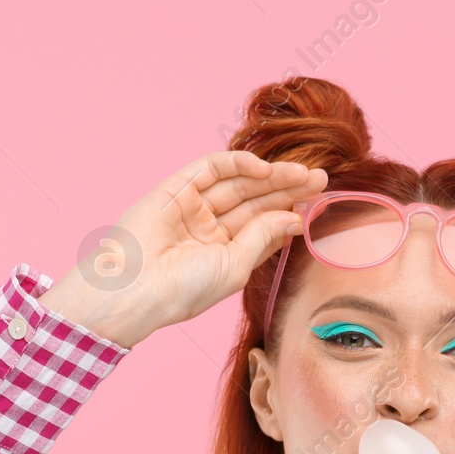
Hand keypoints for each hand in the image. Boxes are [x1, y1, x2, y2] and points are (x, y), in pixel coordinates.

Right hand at [41, 150, 327, 347]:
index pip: (263, 226)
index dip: (289, 212)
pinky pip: (211, 169)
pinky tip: (265, 169)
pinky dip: (238, 164)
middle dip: (287, 190)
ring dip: (270, 176)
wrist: (135, 287)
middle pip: (255, 201)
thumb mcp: (235, 267)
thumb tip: (294, 217)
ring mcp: (192, 206)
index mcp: (222, 254)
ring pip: (238, 184)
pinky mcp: (176, 188)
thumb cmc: (182, 290)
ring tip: (303, 173)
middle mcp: (208, 228)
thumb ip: (263, 237)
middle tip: (319, 179)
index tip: (318, 203)